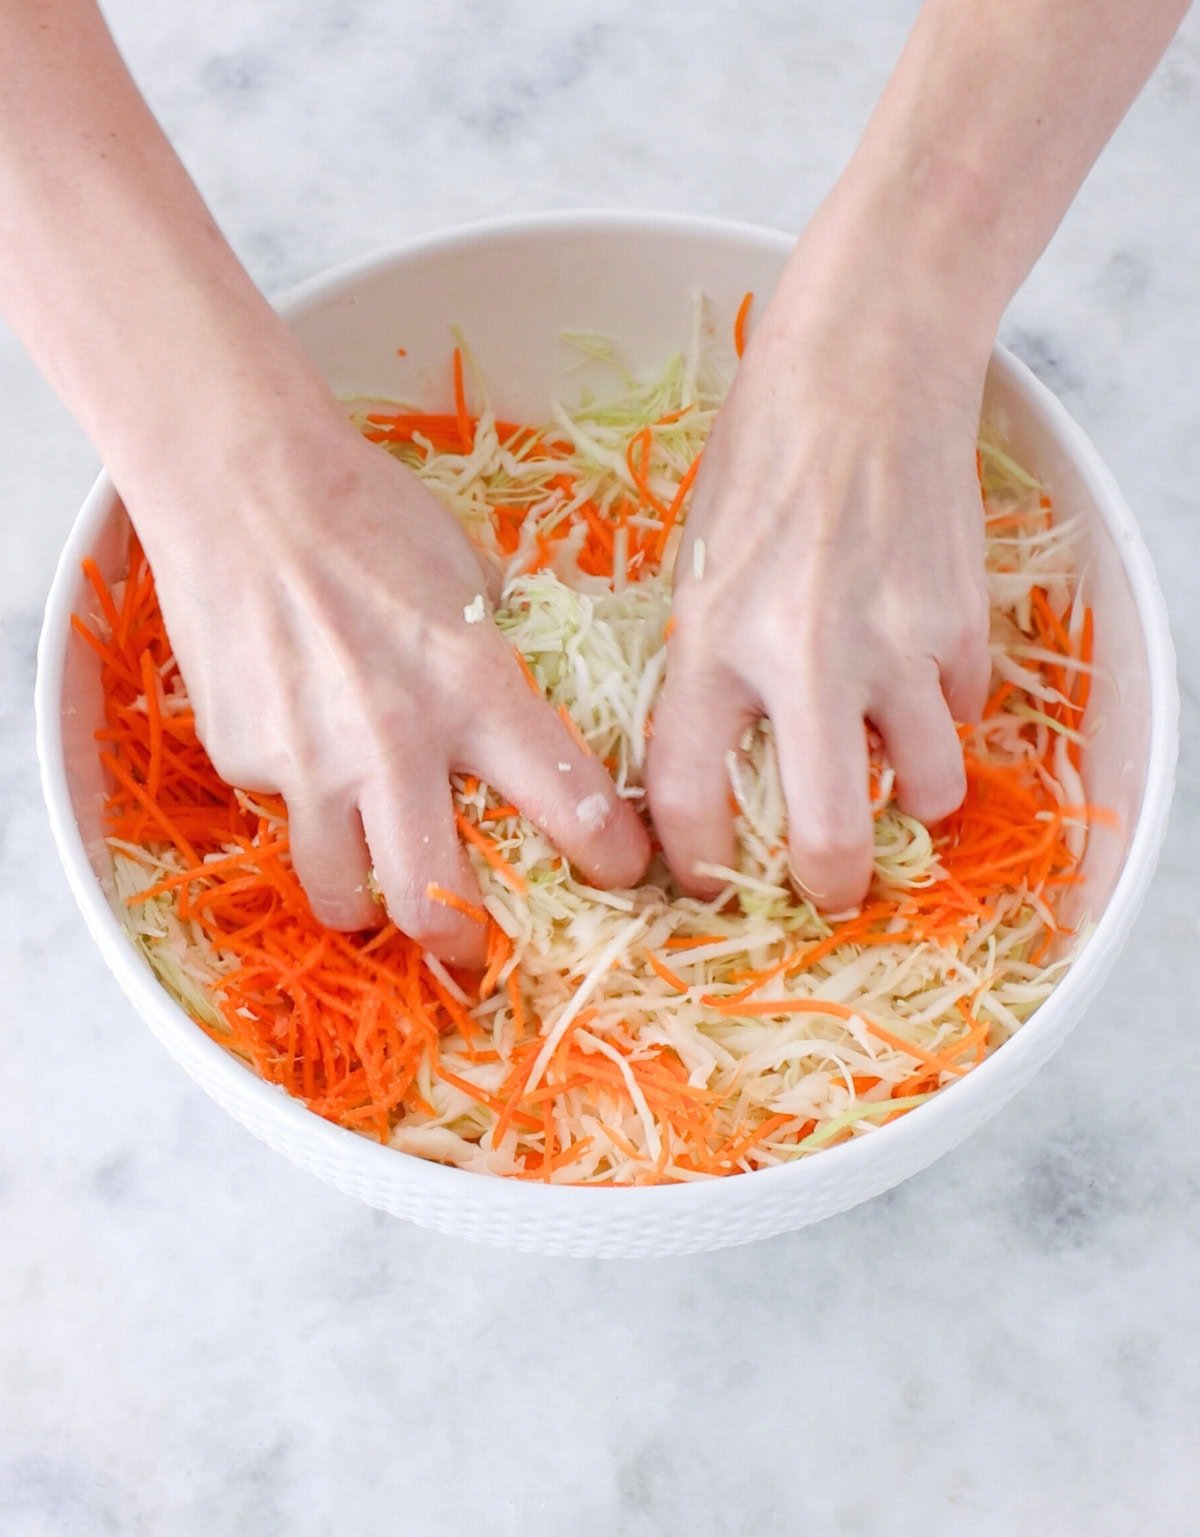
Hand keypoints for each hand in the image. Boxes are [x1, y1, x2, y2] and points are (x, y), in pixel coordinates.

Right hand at [130, 406, 649, 964]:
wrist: (239, 484)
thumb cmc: (365, 512)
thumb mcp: (467, 576)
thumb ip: (493, 657)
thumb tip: (519, 701)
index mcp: (475, 688)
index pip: (568, 805)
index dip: (608, 857)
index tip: (621, 873)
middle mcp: (396, 742)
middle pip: (436, 905)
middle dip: (463, 943)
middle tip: (472, 945)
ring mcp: (309, 760)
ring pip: (341, 893)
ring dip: (367, 902)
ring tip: (376, 881)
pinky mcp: (241, 756)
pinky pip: (280, 811)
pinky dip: (300, 803)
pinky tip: (301, 743)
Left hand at [648, 232, 993, 911]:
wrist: (864, 368)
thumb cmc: (762, 464)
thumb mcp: (699, 571)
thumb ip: (711, 671)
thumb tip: (727, 770)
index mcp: (712, 640)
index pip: (689, 797)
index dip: (697, 865)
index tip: (708, 879)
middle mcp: (804, 655)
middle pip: (831, 838)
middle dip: (831, 888)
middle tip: (829, 887)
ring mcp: (896, 641)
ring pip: (931, 788)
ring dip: (913, 796)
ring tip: (893, 768)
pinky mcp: (962, 618)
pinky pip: (965, 710)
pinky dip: (944, 711)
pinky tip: (917, 668)